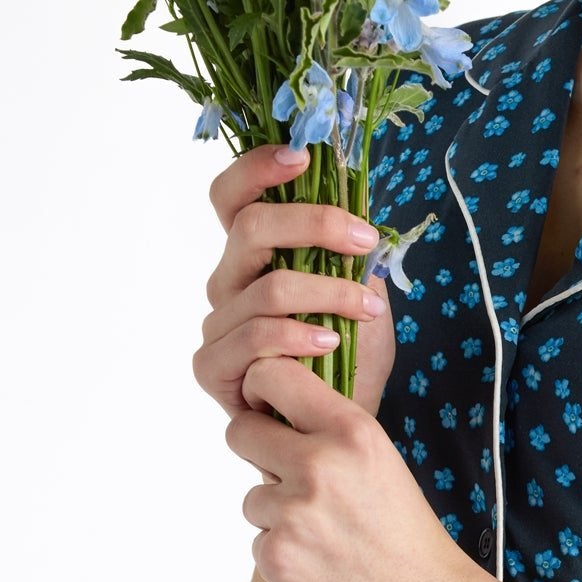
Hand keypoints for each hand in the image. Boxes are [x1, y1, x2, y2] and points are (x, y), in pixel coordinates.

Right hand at [192, 142, 396, 424]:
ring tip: (369, 310)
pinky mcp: (212, 366)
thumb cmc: (348, 358)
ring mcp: (216, 324)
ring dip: (330, 293)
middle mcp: (227, 282)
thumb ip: (354, 255)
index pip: (233, 197)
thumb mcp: (363, 295)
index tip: (303, 157)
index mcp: (253, 255)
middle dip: (316, 224)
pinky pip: (255, 336)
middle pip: (250, 227)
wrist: (337, 425)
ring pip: (267, 286)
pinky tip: (331, 343)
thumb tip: (364, 207)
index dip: (257, 167)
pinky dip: (299, 335)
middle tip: (366, 241)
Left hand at [227, 352, 487, 581]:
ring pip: (251, 498)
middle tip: (293, 482)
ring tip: (328, 540)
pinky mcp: (278, 556)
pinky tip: (323, 569)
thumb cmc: (411, 539)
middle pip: (240, 432)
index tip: (273, 411)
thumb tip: (274, 415)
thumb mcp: (381, 464)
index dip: (262, 392)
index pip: (272, 375)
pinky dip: (283, 558)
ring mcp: (294, 511)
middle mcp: (320, 463)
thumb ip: (330, 437)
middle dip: (258, 454)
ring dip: (277, 517)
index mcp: (353, 431)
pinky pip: (258, 543)